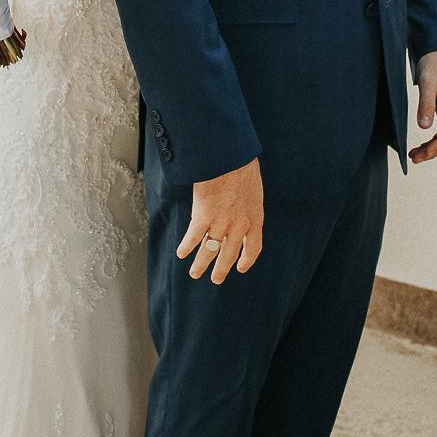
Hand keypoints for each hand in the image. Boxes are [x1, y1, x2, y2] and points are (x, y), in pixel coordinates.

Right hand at [175, 158, 263, 283]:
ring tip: (195, 274)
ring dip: (201, 264)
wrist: (229, 157)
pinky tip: (181, 253)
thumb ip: (247, 202)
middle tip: (216, 279)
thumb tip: (242, 204)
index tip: (240, 267)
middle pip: (229, 254)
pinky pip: (193, 237)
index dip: (246, 260)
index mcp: (255, 218)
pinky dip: (186, 247)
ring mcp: (221, 223)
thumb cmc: (242, 164)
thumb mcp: (253, 188)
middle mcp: (239, 226)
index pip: (253, 248)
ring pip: (210, 251)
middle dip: (221, 269)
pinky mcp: (203, 217)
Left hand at [410, 51, 436, 163]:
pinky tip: (423, 143)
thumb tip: (423, 127)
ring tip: (415, 154)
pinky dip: (434, 137)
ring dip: (433, 146)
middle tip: (414, 158)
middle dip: (432, 151)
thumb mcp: (427, 81)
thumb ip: (426, 103)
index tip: (421, 156)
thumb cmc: (435, 62)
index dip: (436, 148)